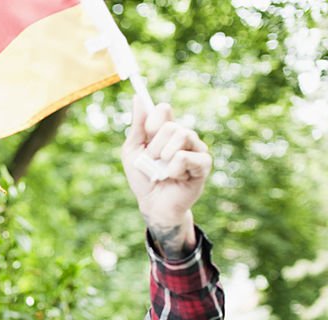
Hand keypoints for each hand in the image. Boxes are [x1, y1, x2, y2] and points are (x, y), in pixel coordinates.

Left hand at [122, 96, 211, 256]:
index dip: (151, 121)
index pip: (163, 110)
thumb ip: (137, 127)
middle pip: (171, 124)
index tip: (145, 135)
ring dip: (164, 154)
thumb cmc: (143, 177)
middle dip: (155, 146)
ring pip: (183, 134)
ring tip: (161, 170)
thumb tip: (137, 98)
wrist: (152, 204)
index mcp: (166, 131)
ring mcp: (196, 149)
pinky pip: (187, 156)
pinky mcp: (203, 165)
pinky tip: (173, 176)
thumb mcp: (133, 151)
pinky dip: (174, 167)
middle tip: (152, 161)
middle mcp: (184, 136)